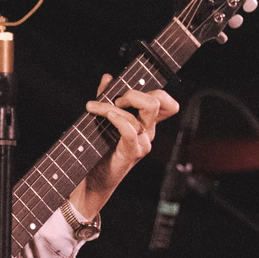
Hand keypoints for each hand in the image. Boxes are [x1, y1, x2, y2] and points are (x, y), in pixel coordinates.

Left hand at [71, 74, 178, 216]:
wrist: (92, 179)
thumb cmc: (99, 149)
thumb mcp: (102, 119)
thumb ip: (106, 98)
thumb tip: (108, 78)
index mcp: (146, 123)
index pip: (166, 103)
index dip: (154, 91)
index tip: (127, 91)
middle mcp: (148, 132)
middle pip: (158, 101)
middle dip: (133, 93)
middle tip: (113, 100)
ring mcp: (142, 143)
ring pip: (142, 113)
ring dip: (113, 105)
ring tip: (93, 107)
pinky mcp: (132, 153)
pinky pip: (132, 131)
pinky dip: (119, 119)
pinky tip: (107, 115)